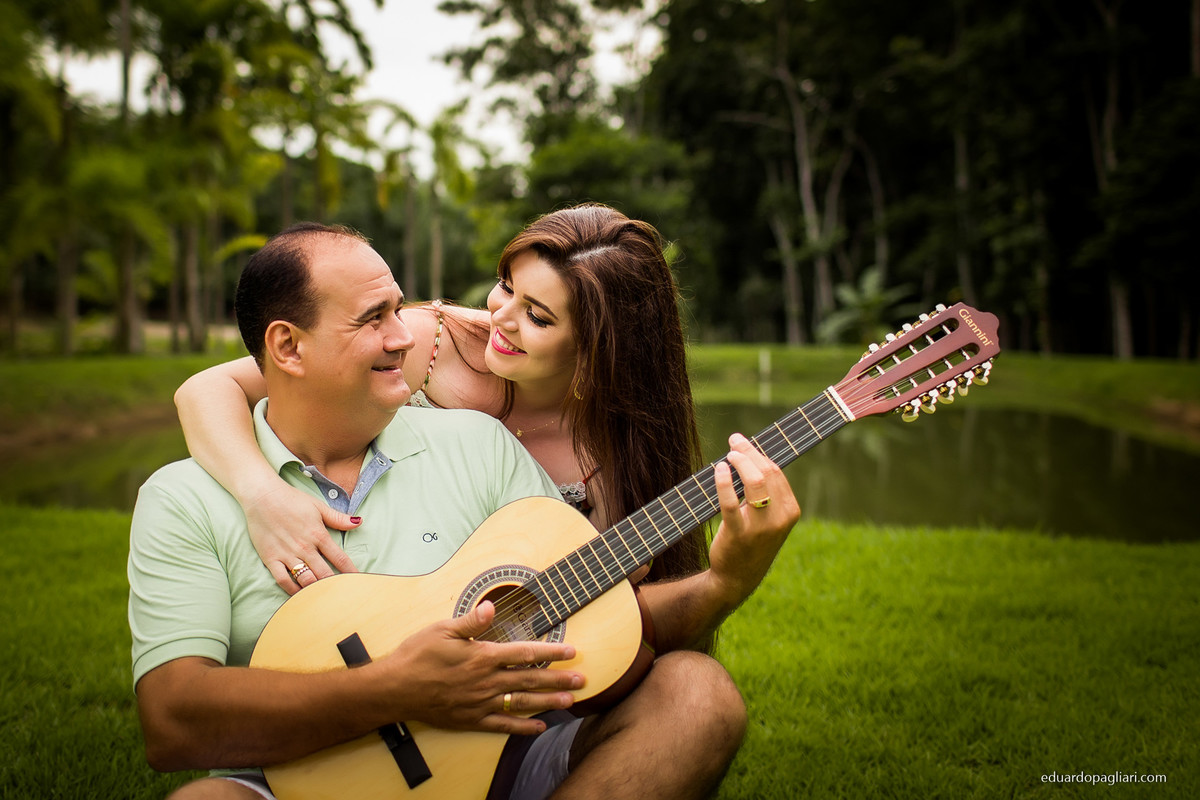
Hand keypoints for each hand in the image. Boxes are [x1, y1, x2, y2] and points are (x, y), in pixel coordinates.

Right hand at [243, 482, 360, 593]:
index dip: (351, 572)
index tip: (358, 582)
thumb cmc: (291, 499)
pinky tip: (300, 596)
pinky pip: (283, 580)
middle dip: (336, 586)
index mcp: (318, 534)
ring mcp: (287, 554)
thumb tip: (359, 522)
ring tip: (325, 599)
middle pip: (325, 573)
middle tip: (344, 596)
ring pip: (305, 579)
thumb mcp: (318, 506)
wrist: (262, 496)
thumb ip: (338, 518)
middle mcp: (304, 547)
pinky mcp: (270, 558)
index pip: (340, 559)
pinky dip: (292, 590)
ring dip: (316, 590)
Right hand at [383, 601, 582, 735]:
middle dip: (559, 679)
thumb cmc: (417, 656)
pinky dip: (522, 727)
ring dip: (548, 701)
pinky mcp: (471, 720)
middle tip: (583, 680)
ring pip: (522, 702)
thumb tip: (491, 606)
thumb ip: (470, 621)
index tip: (571, 651)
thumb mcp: (442, 630)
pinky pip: (502, 725)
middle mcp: (486, 682)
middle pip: (530, 679)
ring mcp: (480, 703)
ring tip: (570, 701)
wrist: (394, 689)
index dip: (550, 651)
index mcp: (482, 657)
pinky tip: (539, 727)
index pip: (524, 653)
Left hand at [708, 433, 800, 605]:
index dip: (758, 453)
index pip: (776, 473)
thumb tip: (748, 455)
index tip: (742, 442)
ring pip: (755, 482)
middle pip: (767, 473)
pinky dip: (724, 482)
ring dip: (740, 462)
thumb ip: (765, 492)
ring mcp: (761, 527)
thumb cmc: (750, 541)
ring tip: (728, 455)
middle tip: (733, 441)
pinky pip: (730, 502)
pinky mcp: (739, 534)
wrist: (737, 578)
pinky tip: (718, 470)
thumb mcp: (767, 518)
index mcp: (790, 511)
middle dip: (748, 452)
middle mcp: (780, 518)